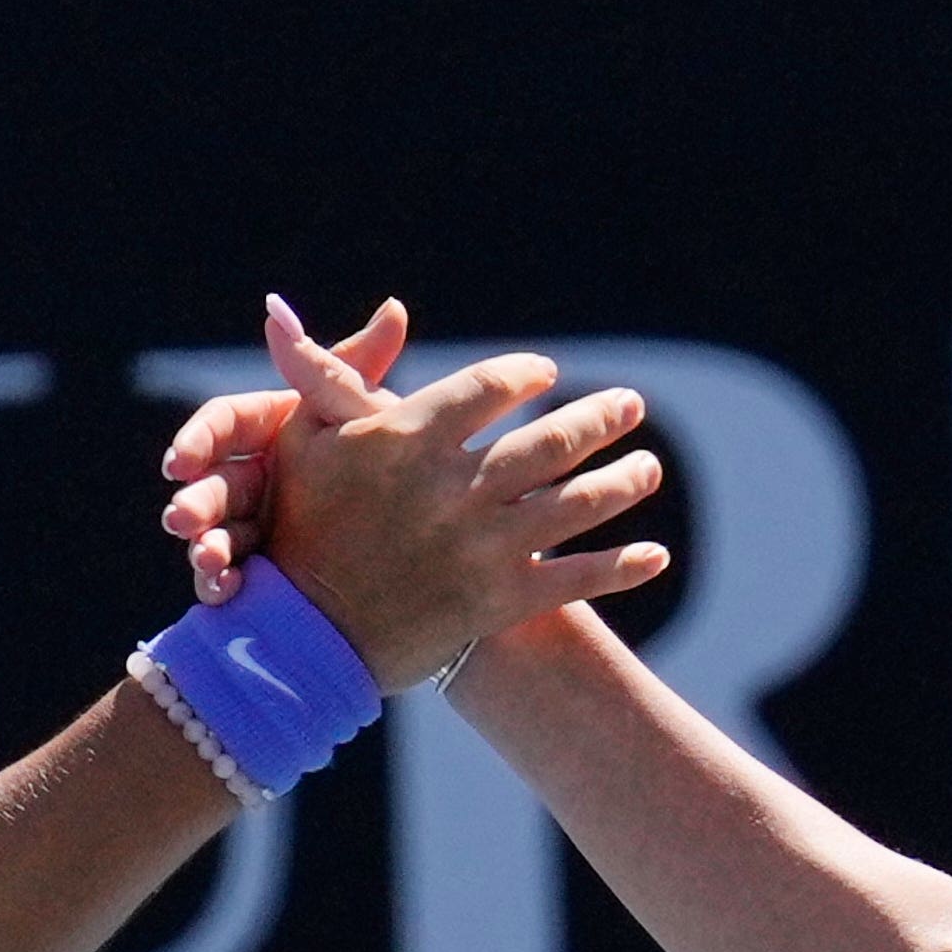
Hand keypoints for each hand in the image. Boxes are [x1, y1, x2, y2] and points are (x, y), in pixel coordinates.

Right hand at [153, 295, 672, 690]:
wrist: (299, 643)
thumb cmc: (296, 530)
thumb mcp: (302, 439)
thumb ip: (335, 370)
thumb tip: (355, 308)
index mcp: (410, 438)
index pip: (491, 386)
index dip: (525, 375)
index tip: (543, 374)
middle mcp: (458, 488)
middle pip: (553, 441)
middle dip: (600, 419)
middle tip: (630, 406)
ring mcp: (485, 546)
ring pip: (577, 505)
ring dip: (624, 483)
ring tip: (648, 467)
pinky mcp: (499, 601)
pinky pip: (577, 578)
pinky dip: (622, 566)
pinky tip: (655, 556)